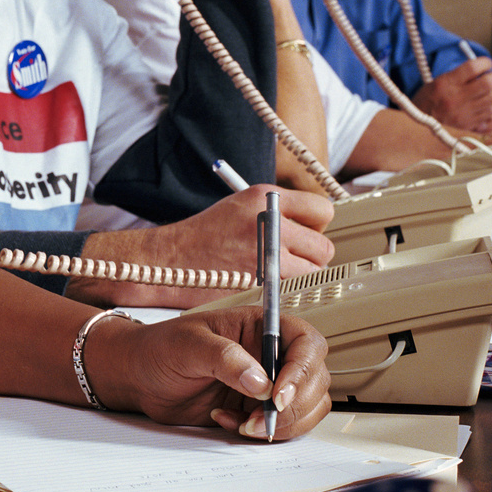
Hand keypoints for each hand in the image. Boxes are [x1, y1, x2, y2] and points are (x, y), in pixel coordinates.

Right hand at [73, 185, 333, 308]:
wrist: (167, 260)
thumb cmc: (202, 236)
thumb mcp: (240, 207)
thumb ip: (278, 212)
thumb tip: (316, 228)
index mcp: (265, 198)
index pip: (322, 211)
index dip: (313, 226)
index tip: (301, 235)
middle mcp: (269, 223)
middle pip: (324, 247)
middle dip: (310, 257)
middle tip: (285, 260)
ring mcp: (267, 256)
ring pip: (313, 274)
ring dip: (298, 278)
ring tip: (270, 274)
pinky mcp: (261, 286)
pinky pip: (292, 292)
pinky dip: (283, 294)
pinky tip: (261, 287)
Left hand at [84, 307, 330, 438]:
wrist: (139, 377)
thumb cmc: (159, 348)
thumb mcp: (188, 344)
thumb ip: (224, 358)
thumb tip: (259, 380)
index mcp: (260, 328)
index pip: (306, 343)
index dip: (301, 370)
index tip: (277, 394)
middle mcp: (270, 355)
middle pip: (314, 380)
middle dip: (292, 406)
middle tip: (260, 417)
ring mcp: (266, 384)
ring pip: (307, 407)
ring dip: (282, 424)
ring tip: (243, 424)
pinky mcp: (256, 409)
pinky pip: (282, 426)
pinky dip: (262, 432)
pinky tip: (230, 422)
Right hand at [412, 58, 491, 133]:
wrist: (418, 125)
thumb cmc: (428, 100)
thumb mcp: (437, 82)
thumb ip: (459, 75)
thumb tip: (482, 67)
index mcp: (445, 84)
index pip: (473, 67)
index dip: (485, 62)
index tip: (486, 63)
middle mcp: (455, 98)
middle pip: (488, 82)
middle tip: (490, 78)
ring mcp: (462, 113)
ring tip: (485, 93)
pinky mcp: (468, 124)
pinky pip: (490, 113)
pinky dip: (490, 107)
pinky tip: (483, 106)